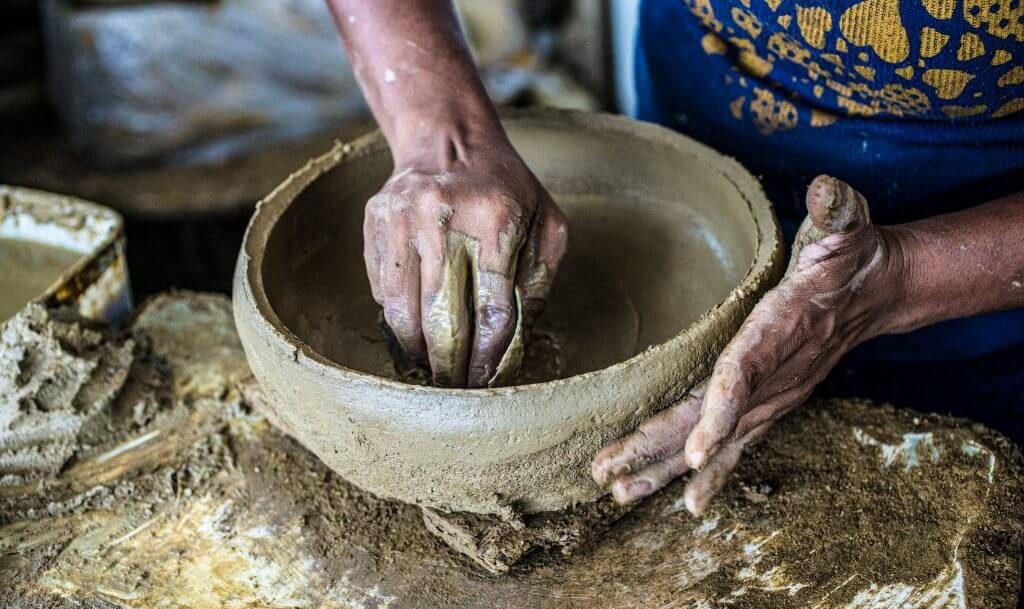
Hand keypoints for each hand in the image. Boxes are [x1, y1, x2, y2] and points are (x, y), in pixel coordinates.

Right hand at [364, 126, 567, 386]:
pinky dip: (396, 321)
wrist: (448, 141)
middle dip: (450, 364)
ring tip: (430, 369)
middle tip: (455, 388)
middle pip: (443, 317)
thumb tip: (513, 343)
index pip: (492, 308)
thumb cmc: (506, 190)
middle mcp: (444, 216)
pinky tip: (412, 334)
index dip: (487, 356)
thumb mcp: (546, 224)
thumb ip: (537, 282)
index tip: (485, 383)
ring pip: (403, 311)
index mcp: (497, 218)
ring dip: (417, 352)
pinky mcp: (376, 224)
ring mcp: (403, 219)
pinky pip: (382, 291)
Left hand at [592, 175, 904, 513]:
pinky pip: (736, 444)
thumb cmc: (851, 254)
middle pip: (711, 419)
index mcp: (783, 329)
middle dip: (659, 449)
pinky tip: (683, 501)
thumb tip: (825, 189)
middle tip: (607, 474)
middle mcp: (777, 375)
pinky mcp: (770, 403)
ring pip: (717, 440)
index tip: (693, 452)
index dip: (722, 411)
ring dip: (665, 466)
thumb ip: (835, 209)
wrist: (880, 293)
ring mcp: (773, 396)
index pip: (747, 373)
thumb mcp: (847, 223)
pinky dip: (709, 473)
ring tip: (619, 491)